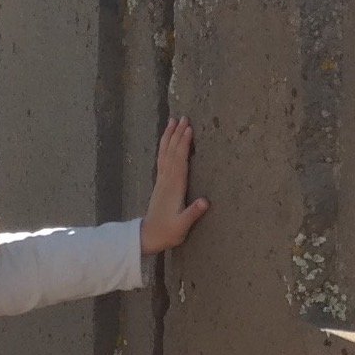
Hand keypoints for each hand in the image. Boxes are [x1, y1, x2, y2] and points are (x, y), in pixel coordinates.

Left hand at [141, 118, 209, 255]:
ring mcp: (162, 180)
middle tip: (183, 117)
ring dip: (169, 136)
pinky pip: (162, 159)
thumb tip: (206, 201)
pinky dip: (165, 146)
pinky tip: (168, 140)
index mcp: (174, 187)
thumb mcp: (182, 226)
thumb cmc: (167, 232)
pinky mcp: (161, 183)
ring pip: (165, 153)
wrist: (148, 236)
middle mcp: (166, 180)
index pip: (179, 161)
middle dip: (177, 134)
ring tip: (173, 121)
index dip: (184, 144)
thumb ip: (193, 213)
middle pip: (171, 152)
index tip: (189, 129)